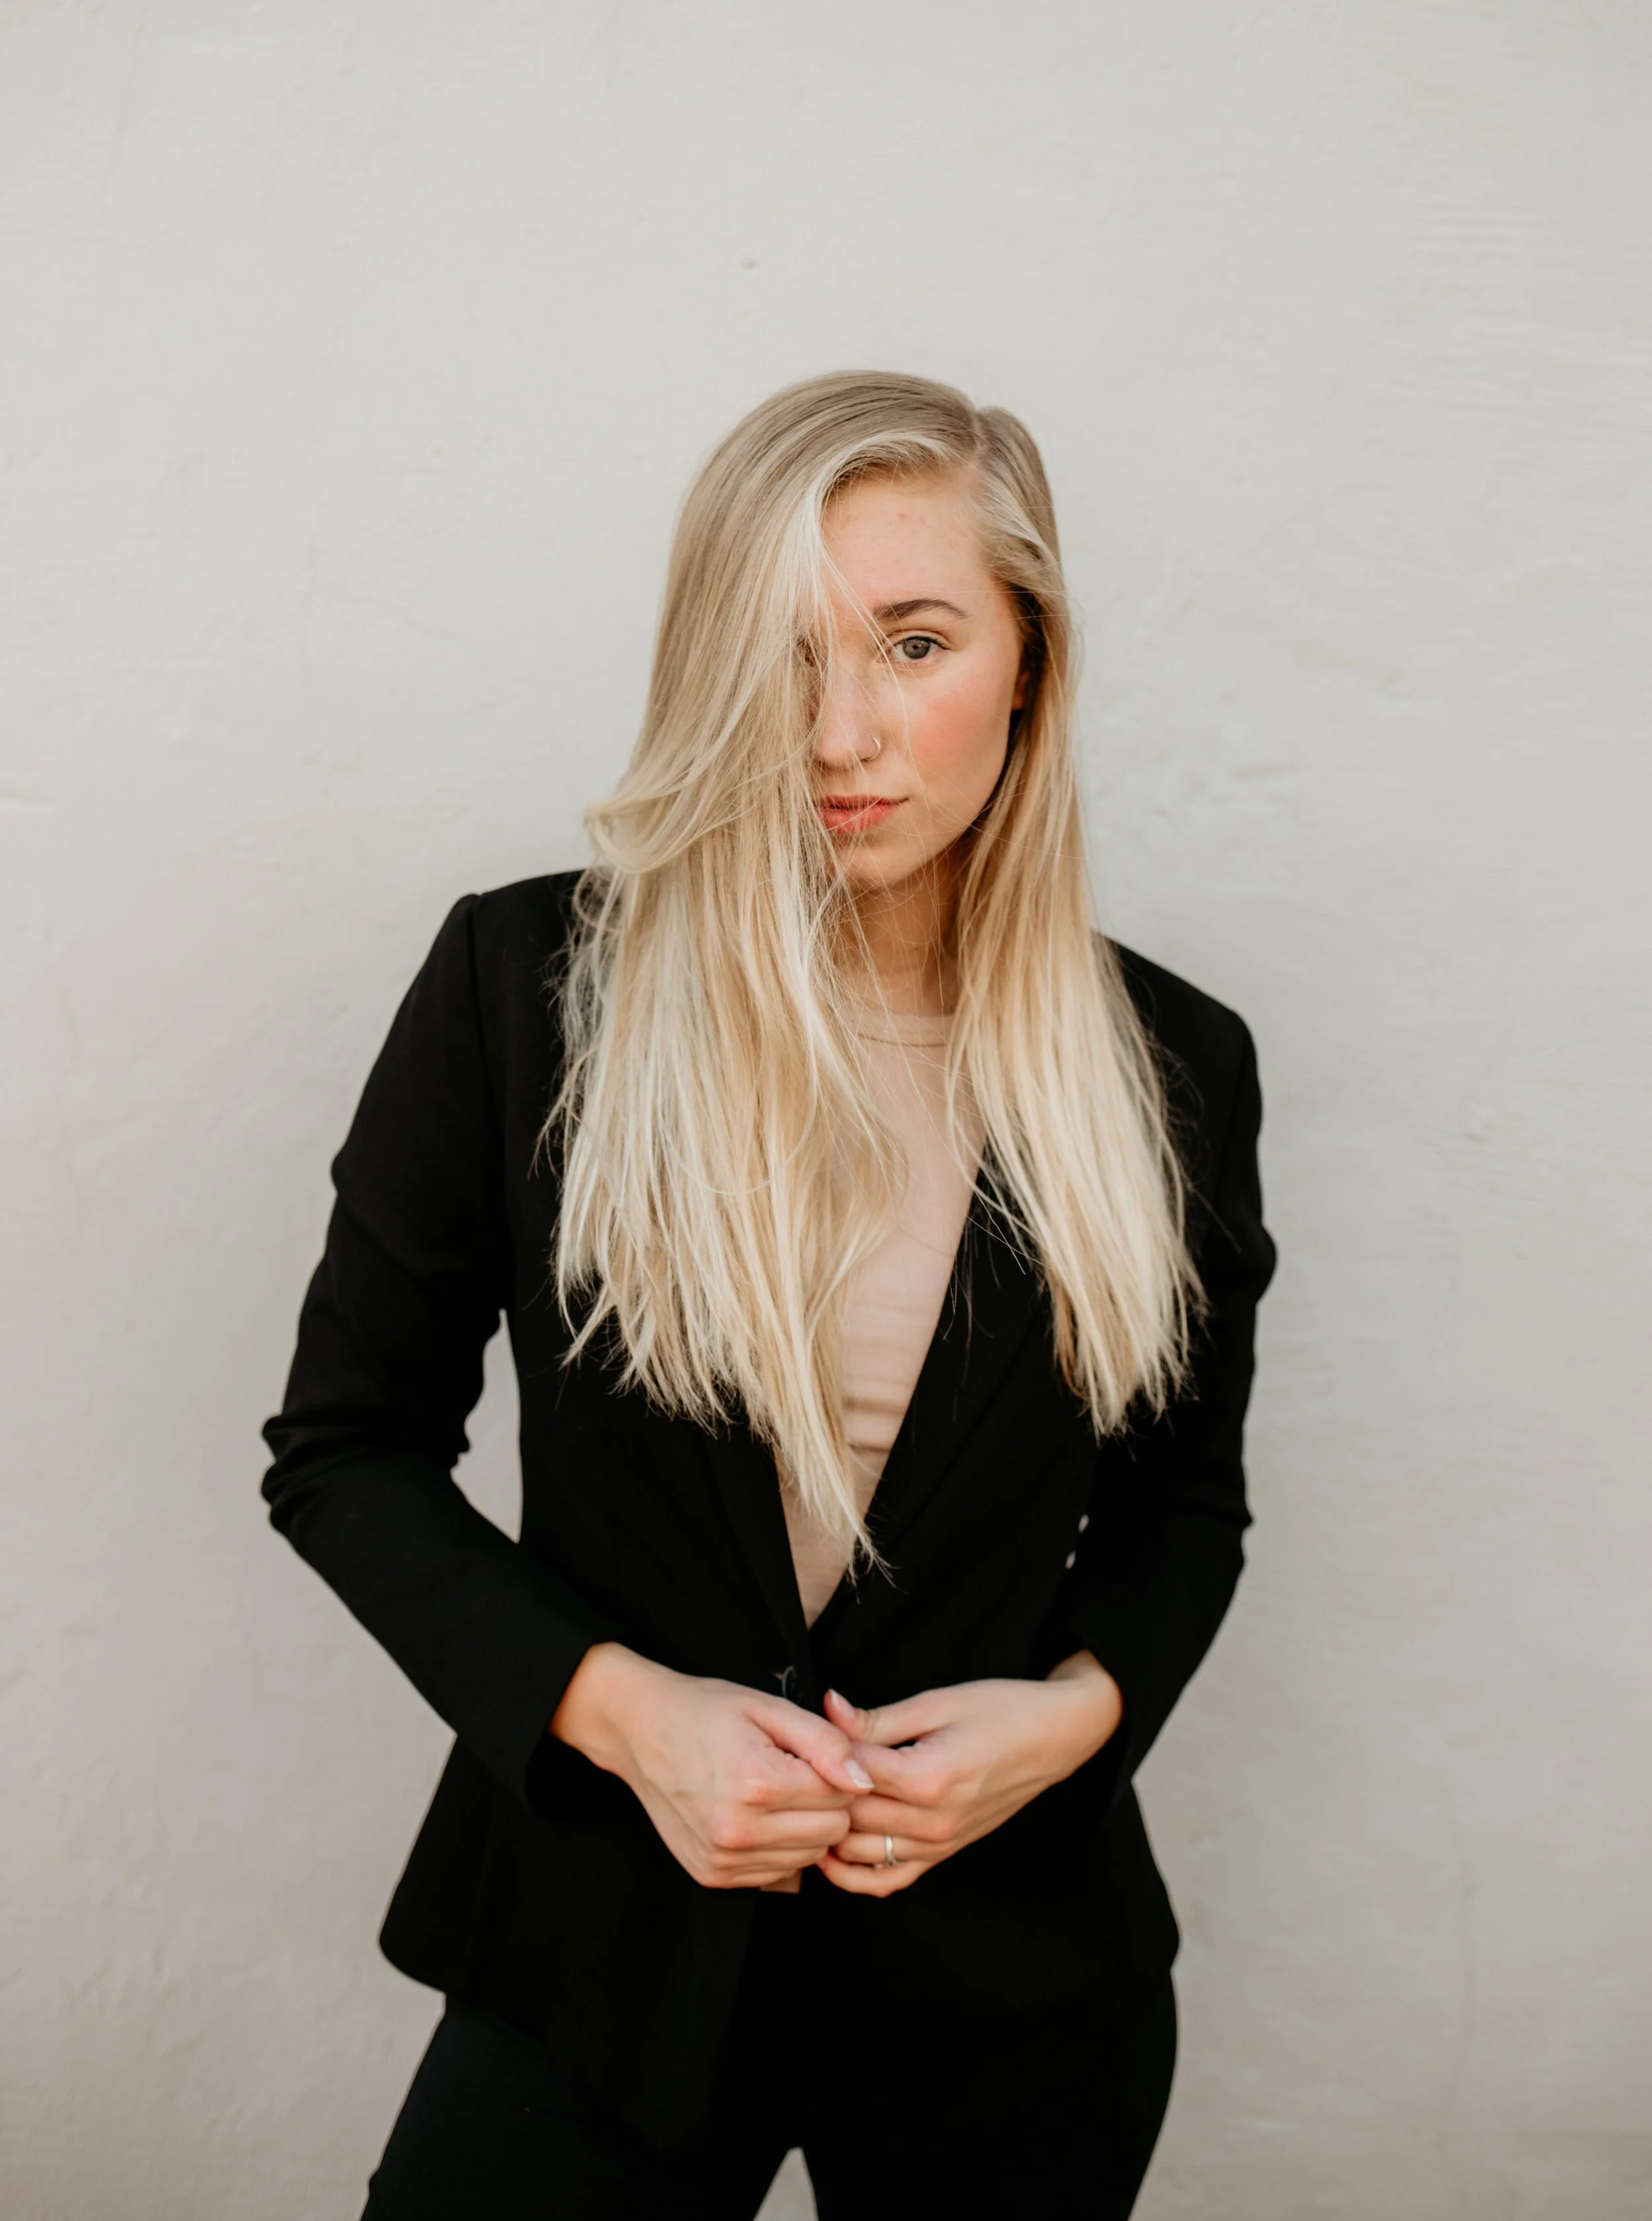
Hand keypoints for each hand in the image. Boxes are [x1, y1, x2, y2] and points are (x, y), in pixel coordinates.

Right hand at [551, 1643, 873, 1890]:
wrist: (640, 1731)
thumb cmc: (708, 1711)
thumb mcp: (769, 1707)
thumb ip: (825, 1741)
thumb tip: (865, 1782)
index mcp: (757, 1783)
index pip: (841, 1796)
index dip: (837, 1771)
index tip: (814, 1753)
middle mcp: (739, 1831)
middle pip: (830, 1833)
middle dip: (827, 1802)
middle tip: (798, 1772)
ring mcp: (723, 1859)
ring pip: (808, 1858)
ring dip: (804, 1827)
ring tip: (776, 1792)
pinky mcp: (712, 1875)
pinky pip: (777, 1873)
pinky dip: (779, 1847)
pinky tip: (757, 1815)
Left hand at [817, 1651, 1123, 1896]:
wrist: (1052, 1738)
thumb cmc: (999, 1710)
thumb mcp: (935, 1703)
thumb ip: (876, 1720)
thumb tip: (827, 1710)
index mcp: (930, 1778)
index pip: (852, 1774)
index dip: (823, 1752)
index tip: (808, 1733)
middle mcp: (934, 1822)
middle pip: (850, 1816)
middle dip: (820, 1792)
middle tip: (801, 1766)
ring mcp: (939, 1845)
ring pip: (859, 1854)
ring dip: (830, 1830)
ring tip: (811, 1801)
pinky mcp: (943, 1854)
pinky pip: (888, 1880)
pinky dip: (854, 1873)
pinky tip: (834, 1847)